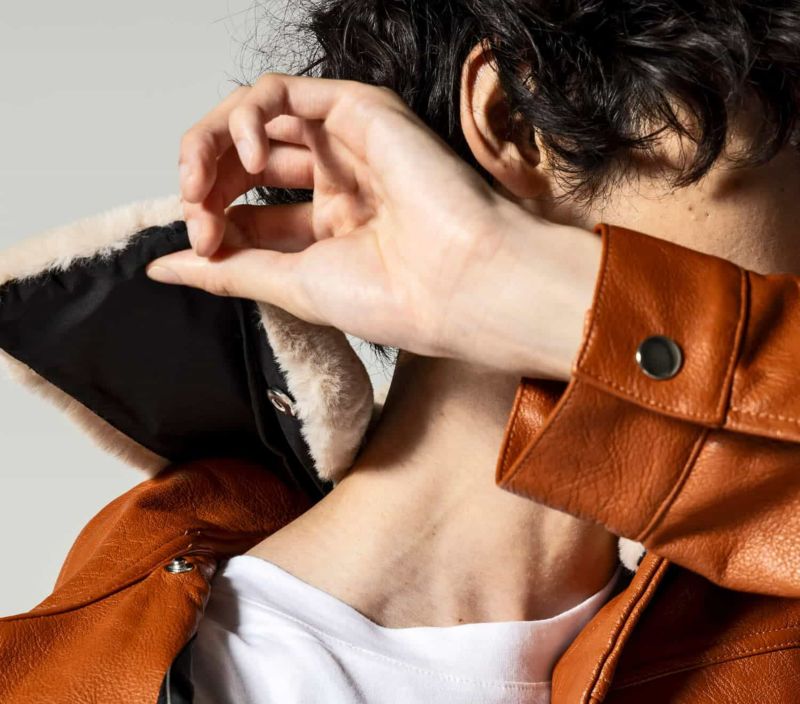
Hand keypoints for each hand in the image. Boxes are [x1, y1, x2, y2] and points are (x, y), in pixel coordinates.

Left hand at [146, 73, 600, 378]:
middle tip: (195, 216)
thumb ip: (225, 270)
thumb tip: (162, 270)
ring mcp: (347, 144)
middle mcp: (335, 182)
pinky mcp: (357, 109)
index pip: (246, 208)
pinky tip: (242, 154)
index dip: (210, 221)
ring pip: (254, 116)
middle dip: (204, 183)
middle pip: (243, 159)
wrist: (457, 287)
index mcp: (326, 228)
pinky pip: (281, 91)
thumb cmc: (397, 298)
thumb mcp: (289, 286)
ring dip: (212, 146)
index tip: (199, 250)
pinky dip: (246, 114)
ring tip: (202, 185)